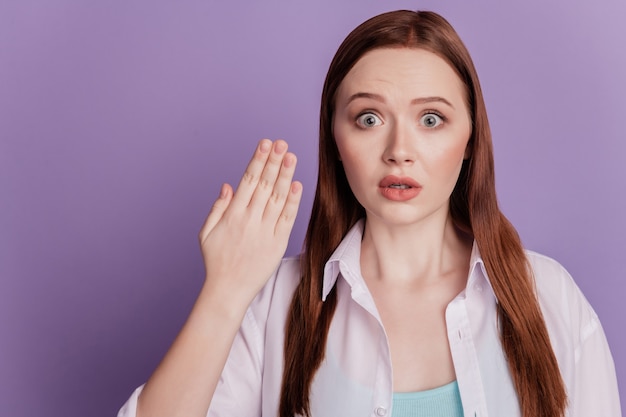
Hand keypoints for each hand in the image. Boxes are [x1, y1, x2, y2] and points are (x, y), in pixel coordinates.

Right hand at [198, 139, 301, 305]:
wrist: (228, 290)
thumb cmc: (216, 262)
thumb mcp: (206, 233)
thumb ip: (217, 208)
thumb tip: (228, 185)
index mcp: (232, 215)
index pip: (248, 181)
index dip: (258, 161)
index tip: (265, 144)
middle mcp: (249, 220)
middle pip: (264, 185)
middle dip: (273, 162)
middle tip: (282, 143)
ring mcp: (265, 231)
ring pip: (277, 198)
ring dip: (284, 176)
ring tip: (291, 156)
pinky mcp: (277, 244)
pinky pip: (287, 219)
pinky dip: (292, 202)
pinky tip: (296, 185)